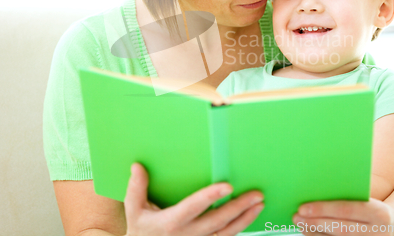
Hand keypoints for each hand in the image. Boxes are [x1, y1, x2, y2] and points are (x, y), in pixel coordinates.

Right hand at [124, 163, 263, 235]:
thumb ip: (137, 188)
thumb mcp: (134, 210)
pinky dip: (239, 229)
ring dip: (245, 219)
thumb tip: (137, 166)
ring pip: (226, 233)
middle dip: (238, 207)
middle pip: (217, 221)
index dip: (210, 196)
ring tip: (259, 205)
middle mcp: (187, 235)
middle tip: (256, 195)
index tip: (227, 186)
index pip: (194, 207)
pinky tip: (249, 218)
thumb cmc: (141, 231)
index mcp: (171, 222)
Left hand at [293, 198, 393, 235]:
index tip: (303, 207)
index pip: (346, 210)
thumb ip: (349, 193)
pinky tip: (309, 232)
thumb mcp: (369, 198)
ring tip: (299, 223)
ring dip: (315, 232)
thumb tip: (317, 185)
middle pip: (340, 229)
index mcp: (380, 214)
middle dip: (315, 222)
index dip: (323, 209)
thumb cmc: (374, 205)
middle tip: (296, 216)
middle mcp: (378, 233)